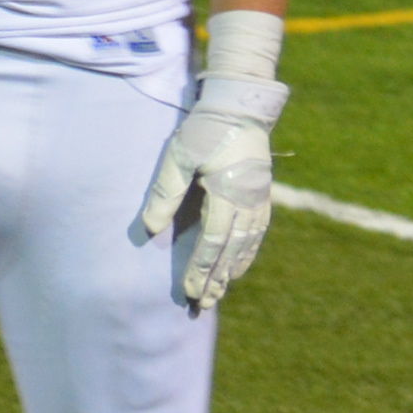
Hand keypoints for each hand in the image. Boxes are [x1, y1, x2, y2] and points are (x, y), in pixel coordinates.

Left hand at [135, 76, 285, 307]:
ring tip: (219, 292)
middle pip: (231, 250)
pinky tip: (239, 265)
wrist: (240, 108)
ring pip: (247, 244)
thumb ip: (164, 193)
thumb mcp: (178, 156)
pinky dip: (247, 252)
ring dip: (232, 270)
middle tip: (203, 304)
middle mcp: (248, 202)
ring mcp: (259, 200)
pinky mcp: (262, 195)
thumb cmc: (204, 129)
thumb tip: (150, 229)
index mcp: (228, 194)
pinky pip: (257, 232)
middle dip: (216, 278)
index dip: (200, 268)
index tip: (189, 290)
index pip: (212, 241)